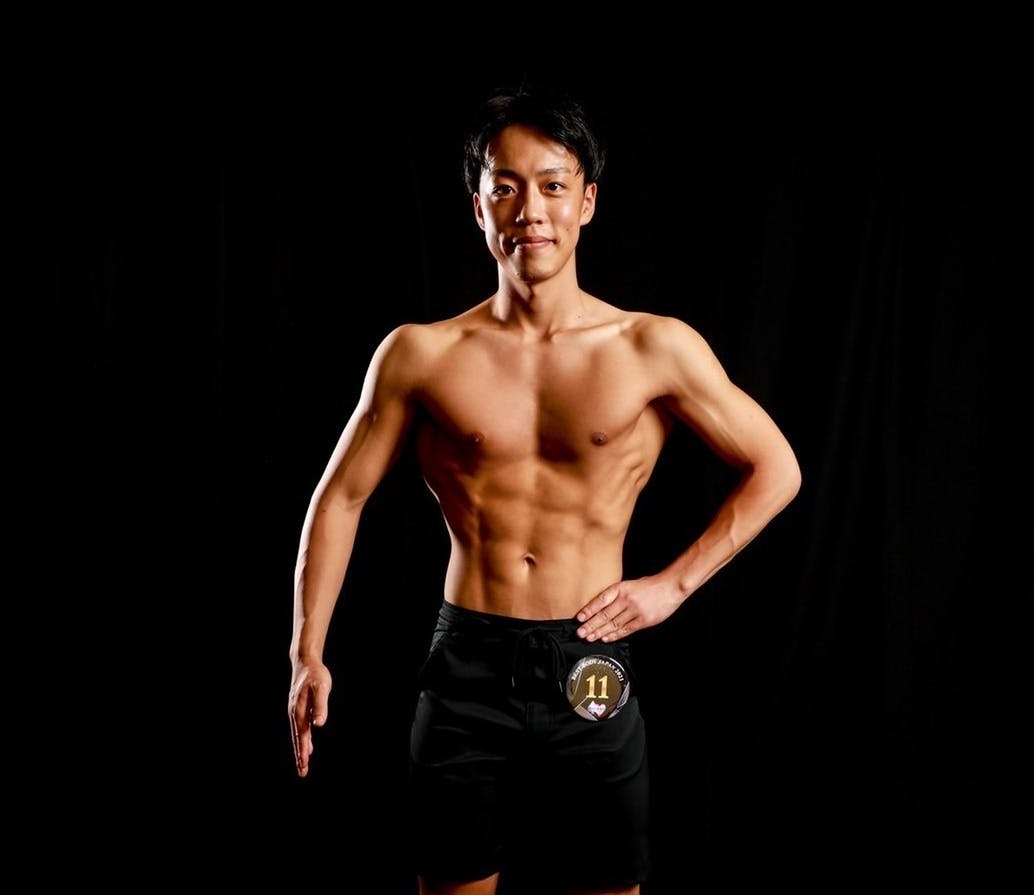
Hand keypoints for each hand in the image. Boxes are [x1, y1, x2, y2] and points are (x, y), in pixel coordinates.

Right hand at [289, 660, 331, 777]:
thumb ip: (320, 706)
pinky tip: (308, 746)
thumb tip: (319, 724)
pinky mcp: (299, 709)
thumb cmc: (315, 674)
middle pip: (298, 738)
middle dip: (300, 755)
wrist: (305, 662)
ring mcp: (296, 711)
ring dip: (301, 749)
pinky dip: (304, 739)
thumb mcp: (321, 688)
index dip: (303, 751)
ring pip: (298, 735)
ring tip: (303, 764)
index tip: (304, 764)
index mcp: (299, 711)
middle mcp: (295, 713)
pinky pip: (300, 728)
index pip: (302, 735)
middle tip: (302, 772)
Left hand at [575, 575, 684, 641]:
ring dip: (600, 632)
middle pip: (605, 615)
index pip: (601, 600)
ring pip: (614, 624)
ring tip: (589, 638)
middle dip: (591, 625)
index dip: (589, 610)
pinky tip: (606, 638)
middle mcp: (627, 599)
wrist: (670, 587)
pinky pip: (626, 630)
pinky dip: (615, 635)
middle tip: (580, 633)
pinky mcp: (644, 620)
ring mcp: (636, 610)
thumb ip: (617, 595)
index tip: (579, 618)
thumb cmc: (649, 585)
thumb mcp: (630, 584)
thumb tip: (600, 607)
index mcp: (621, 588)